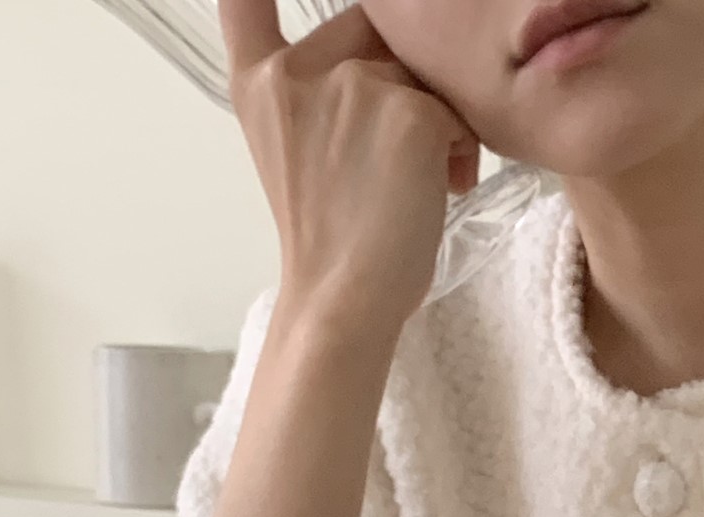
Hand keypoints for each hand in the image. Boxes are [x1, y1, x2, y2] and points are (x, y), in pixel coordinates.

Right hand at [219, 0, 479, 335]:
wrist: (345, 301)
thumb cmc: (331, 240)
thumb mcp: (297, 151)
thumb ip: (317, 93)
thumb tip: (390, 54)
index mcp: (260, 83)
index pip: (244, 2)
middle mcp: (297, 70)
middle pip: (372, 29)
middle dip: (401, 77)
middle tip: (401, 151)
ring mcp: (352, 86)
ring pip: (420, 71)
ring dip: (438, 117)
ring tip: (428, 178)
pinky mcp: (408, 112)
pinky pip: (456, 109)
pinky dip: (460, 148)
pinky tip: (443, 187)